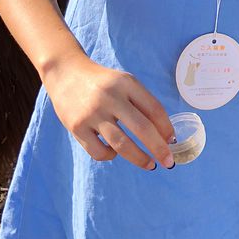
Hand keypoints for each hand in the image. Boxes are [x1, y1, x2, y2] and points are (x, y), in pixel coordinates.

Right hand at [42, 54, 175, 169]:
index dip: (167, 128)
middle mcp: (110, 97)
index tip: (172, 142)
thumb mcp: (124, 83)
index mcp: (126, 83)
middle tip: (169, 162)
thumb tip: (164, 134)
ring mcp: (92, 113)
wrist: (66, 72)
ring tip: (150, 165)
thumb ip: (142, 103)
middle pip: (142, 128)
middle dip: (159, 148)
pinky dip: (110, 155)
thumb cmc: (103, 82)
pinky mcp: (76, 127)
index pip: (154, 109)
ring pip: (122, 144)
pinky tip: (114, 151)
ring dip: (139, 158)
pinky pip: (98, 151)